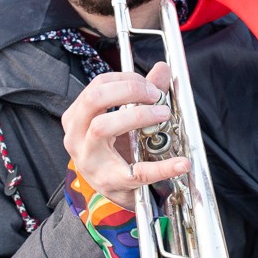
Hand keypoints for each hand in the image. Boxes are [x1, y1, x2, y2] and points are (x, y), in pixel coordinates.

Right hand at [60, 63, 186, 208]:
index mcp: (77, 118)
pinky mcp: (110, 181)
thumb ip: (142, 93)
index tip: (150, 86)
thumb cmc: (113, 150)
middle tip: (155, 96)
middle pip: (94, 100)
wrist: (111, 189)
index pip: (97, 86)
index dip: (126, 80)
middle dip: (128, 91)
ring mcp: (90, 160)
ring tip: (163, 114)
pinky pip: (137, 172)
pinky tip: (182, 163)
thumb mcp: (122, 120)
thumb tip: (162, 68)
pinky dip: (163, 167)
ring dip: (137, 116)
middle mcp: (76, 137)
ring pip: (102, 128)